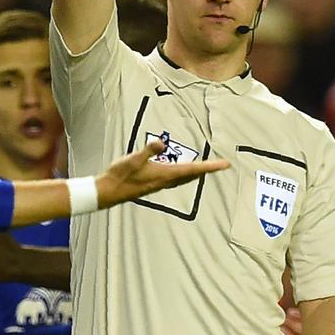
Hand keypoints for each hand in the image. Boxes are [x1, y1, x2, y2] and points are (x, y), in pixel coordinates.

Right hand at [96, 140, 228, 207]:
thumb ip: (148, 150)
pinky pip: (176, 179)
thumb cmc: (121, 175)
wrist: (110, 191)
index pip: (193, 169)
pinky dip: (185, 175)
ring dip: (197, 173)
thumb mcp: (133, 159)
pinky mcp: (154, 184)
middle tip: (220, 165)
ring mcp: (160, 184)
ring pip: (185, 178)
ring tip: (206, 169)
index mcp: (165, 174)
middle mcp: (166, 181)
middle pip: (192, 175)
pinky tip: (181, 173)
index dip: (210, 166)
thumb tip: (161, 143)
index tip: (225, 164)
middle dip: (207, 170)